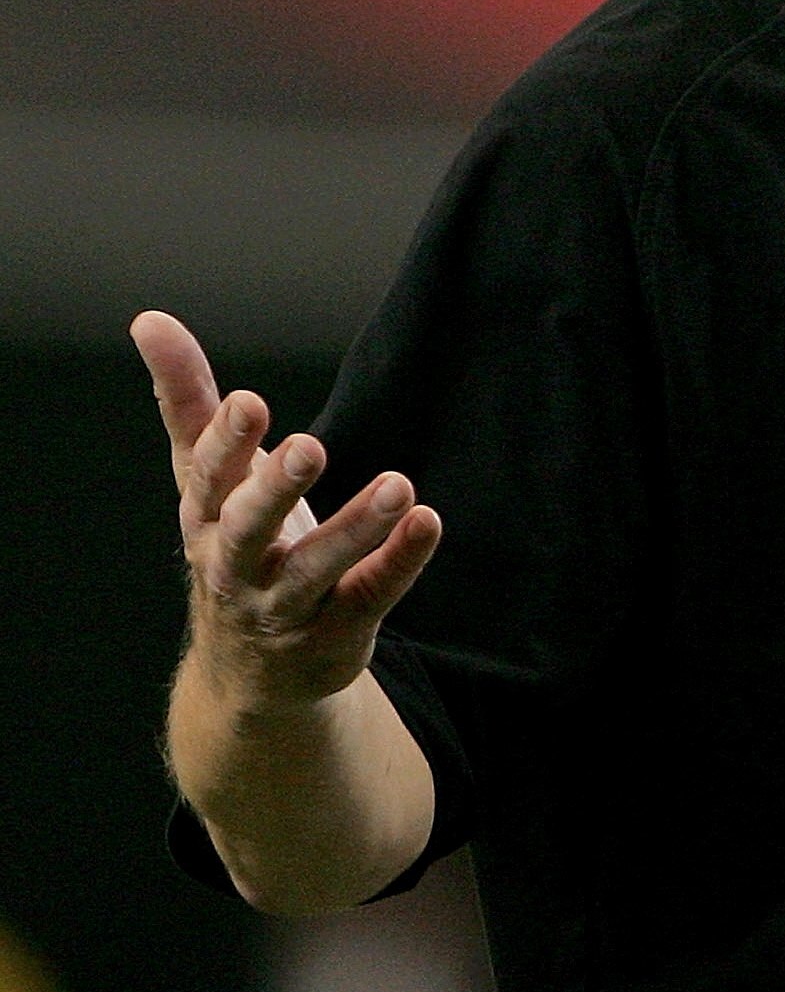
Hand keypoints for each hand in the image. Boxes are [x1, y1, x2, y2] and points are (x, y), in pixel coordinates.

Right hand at [134, 311, 439, 710]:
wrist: (249, 672)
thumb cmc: (231, 543)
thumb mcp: (205, 476)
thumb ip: (186, 399)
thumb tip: (149, 319)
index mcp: (204, 519)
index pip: (207, 478)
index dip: (225, 443)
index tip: (248, 401)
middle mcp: (236, 565)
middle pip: (249, 528)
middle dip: (276, 488)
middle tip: (310, 446)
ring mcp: (286, 605)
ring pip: (316, 567)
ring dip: (357, 527)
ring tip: (401, 486)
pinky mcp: (336, 632)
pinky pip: (370, 595)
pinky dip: (399, 561)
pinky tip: (428, 523)